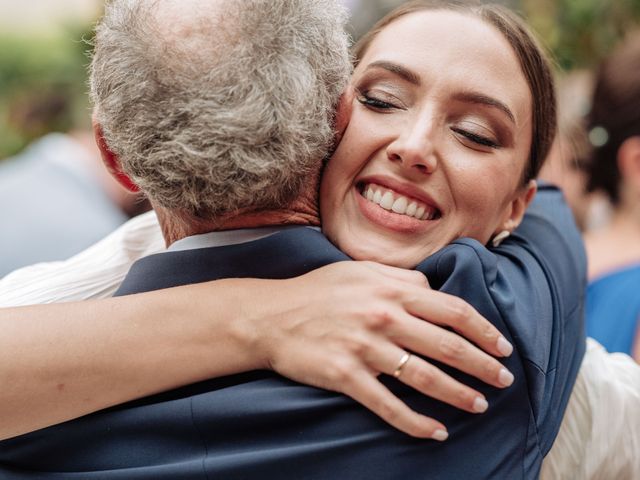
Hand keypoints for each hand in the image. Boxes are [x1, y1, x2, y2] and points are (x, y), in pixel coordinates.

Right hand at [246, 261, 514, 439]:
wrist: (271, 316)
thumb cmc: (317, 291)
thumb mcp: (360, 270)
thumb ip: (400, 279)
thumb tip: (434, 290)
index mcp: (390, 290)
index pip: (452, 310)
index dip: (483, 329)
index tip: (503, 346)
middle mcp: (383, 318)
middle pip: (446, 345)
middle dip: (482, 365)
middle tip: (503, 381)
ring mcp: (365, 348)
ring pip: (424, 377)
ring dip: (458, 394)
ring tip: (479, 405)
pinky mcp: (346, 376)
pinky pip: (389, 405)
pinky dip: (416, 423)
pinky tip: (436, 432)